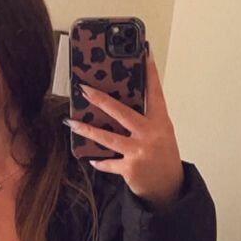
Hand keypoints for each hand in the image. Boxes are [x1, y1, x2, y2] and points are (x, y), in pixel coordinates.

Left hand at [65, 52, 184, 208]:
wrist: (169, 188)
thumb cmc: (163, 157)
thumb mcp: (161, 133)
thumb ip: (145, 120)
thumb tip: (118, 105)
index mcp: (160, 122)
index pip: (155, 93)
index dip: (150, 73)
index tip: (144, 53)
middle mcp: (150, 134)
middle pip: (122, 112)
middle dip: (101, 100)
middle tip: (84, 89)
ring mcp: (139, 151)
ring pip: (108, 137)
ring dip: (87, 129)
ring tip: (71, 122)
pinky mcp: (129, 168)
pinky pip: (108, 162)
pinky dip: (100, 160)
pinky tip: (91, 157)